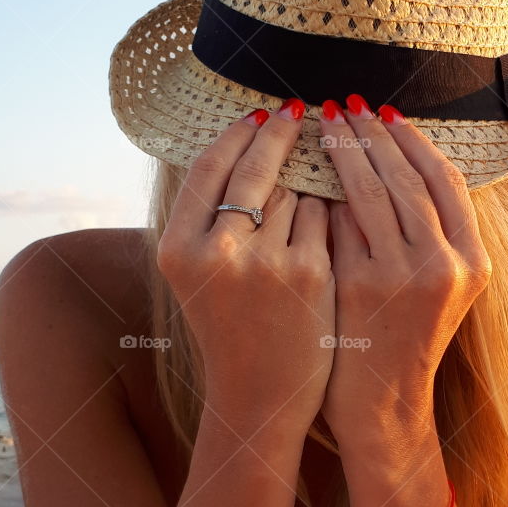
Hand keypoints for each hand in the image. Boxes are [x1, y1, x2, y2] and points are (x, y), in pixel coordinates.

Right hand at [156, 100, 334, 434]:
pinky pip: (326, 218)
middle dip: (279, 132)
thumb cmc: (231, 327)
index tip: (257, 112)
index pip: (208, 168)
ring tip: (301, 222)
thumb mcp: (198, 274)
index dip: (236, 134)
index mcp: (178, 248)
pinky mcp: (310, 274)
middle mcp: (216, 252)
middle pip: (254, 168)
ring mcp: (265, 263)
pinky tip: (328, 236)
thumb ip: (209, 216)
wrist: (260, 397)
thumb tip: (243, 139)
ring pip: (295, 192)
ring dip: (305, 189)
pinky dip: (329, 218)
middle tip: (296, 109)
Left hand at [315, 96, 491, 438]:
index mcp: (473, 260)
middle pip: (407, 178)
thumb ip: (431, 231)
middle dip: (373, 135)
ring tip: (325, 123)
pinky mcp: (360, 287)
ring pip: (372, 192)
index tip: (387, 112)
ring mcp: (401, 277)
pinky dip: (325, 194)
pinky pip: (340, 223)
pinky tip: (306, 170)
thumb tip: (394, 155)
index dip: (414, 140)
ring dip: (345, 151)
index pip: (445, 180)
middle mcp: (444, 265)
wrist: (382, 403)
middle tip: (346, 104)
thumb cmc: (405, 337)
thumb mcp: (441, 286)